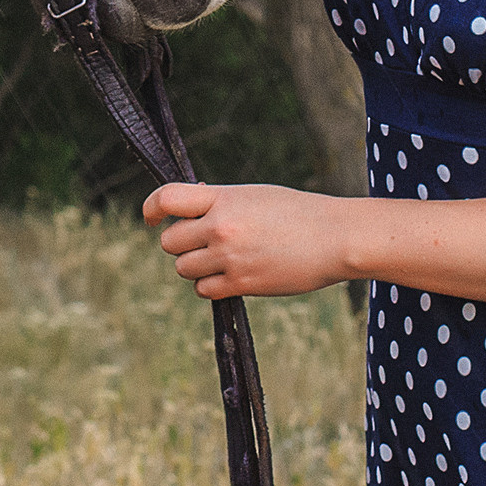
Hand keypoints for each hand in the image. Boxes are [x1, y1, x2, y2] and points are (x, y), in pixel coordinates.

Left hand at [143, 182, 344, 299]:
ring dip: (196, 266)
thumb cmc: (296, 212)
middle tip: (204, 242)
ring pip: (184, 268)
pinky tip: (231, 276)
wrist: (335, 237)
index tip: (150, 219)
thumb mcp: (254, 195)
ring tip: (222, 258)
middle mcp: (220, 226)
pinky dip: (211, 285)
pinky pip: (203, 289)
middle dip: (181, 243)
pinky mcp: (241, 283)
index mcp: (223, 197)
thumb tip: (187, 210)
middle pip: (169, 242)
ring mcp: (229, 256)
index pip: (167, 199)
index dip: (151, 208)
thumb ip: (219, 201)